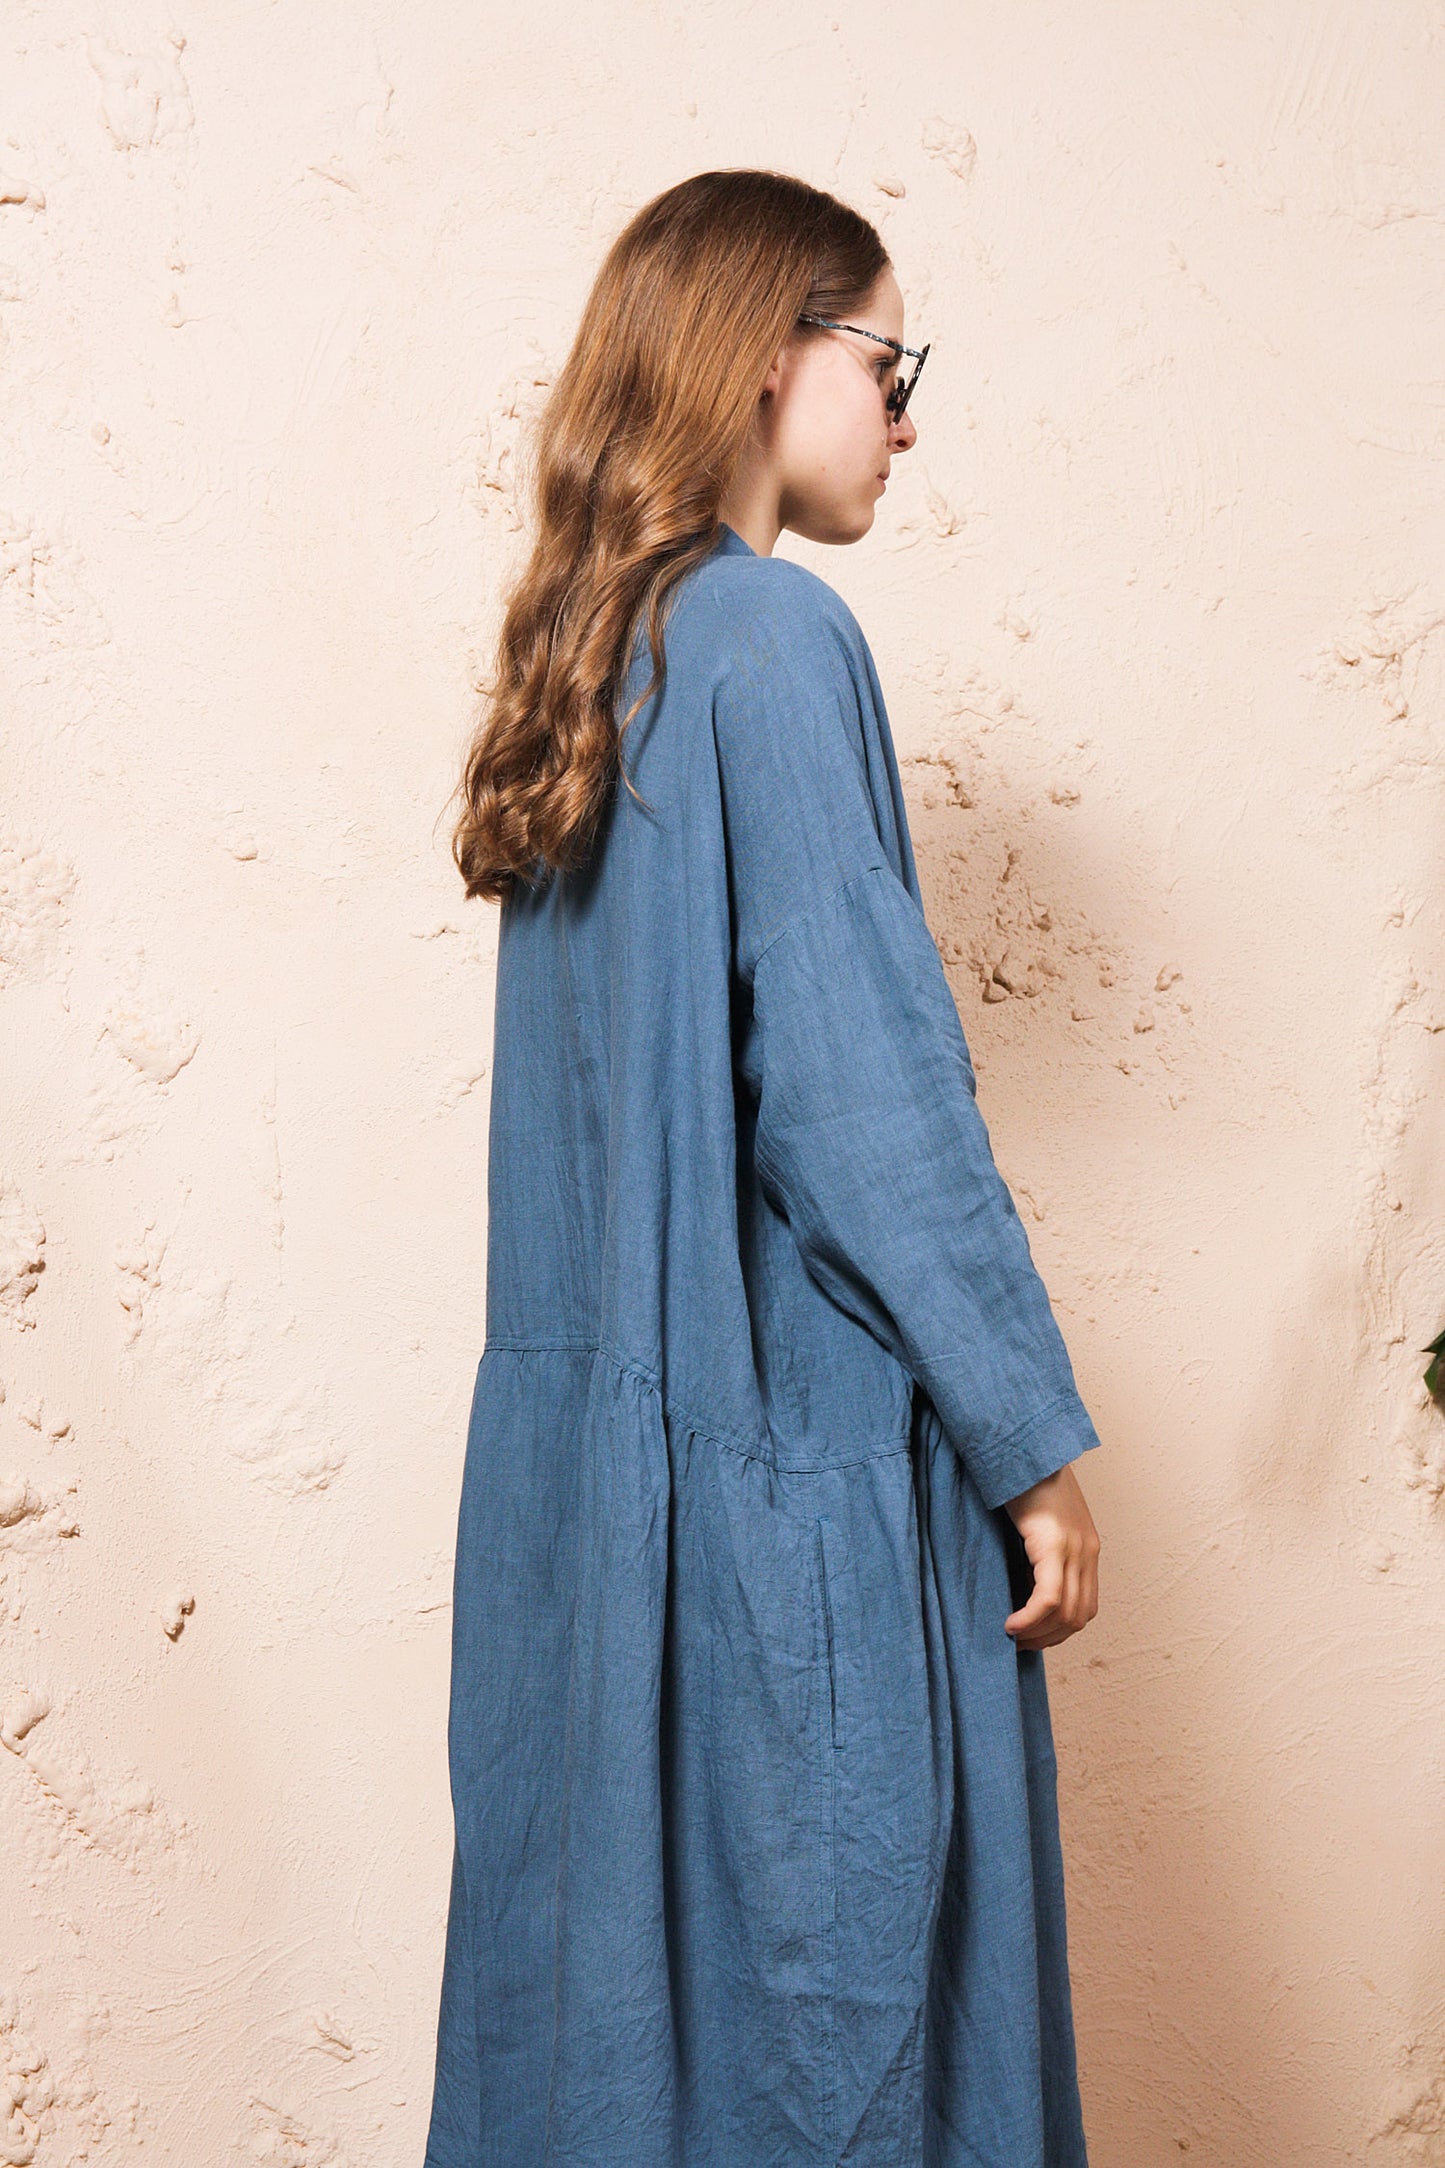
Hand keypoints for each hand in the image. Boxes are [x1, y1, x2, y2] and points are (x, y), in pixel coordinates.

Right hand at [999, 1460, 1099, 1649]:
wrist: (1024, 1446)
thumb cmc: (1024, 1481)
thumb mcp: (1039, 1522)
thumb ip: (1040, 1551)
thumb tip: (1021, 1585)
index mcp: (1086, 1548)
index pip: (1085, 1608)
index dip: (1059, 1630)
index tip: (1031, 1635)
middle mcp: (1086, 1551)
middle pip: (1079, 1617)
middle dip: (1049, 1638)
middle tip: (1019, 1643)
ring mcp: (1073, 1547)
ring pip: (1066, 1613)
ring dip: (1038, 1633)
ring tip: (1012, 1634)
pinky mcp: (1053, 1542)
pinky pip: (1049, 1597)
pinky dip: (1031, 1618)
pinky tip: (1011, 1624)